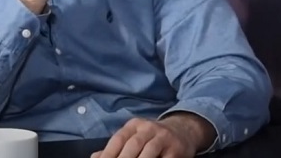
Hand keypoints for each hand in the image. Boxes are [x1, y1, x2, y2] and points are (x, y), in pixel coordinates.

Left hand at [91, 114, 214, 157]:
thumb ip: (115, 148)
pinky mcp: (176, 149)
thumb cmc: (152, 138)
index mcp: (134, 125)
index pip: (118, 139)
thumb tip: (96, 157)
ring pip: (149, 152)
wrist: (184, 130)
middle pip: (133, 145)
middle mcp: (148, 128)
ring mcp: (164, 137)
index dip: (109, 154)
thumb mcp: (134, 137)